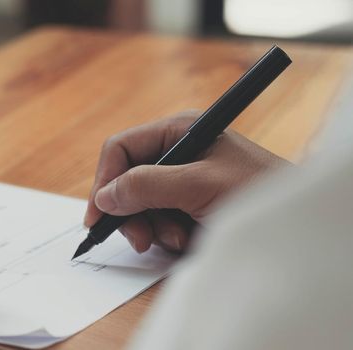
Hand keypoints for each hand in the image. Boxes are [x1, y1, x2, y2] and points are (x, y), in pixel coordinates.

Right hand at [84, 110, 288, 253]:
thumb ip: (148, 186)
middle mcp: (176, 151)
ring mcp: (181, 179)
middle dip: (130, 211)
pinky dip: (165, 233)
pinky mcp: (187, 202)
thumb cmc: (257, 192)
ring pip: (139, 203)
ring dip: (151, 226)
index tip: (98, 215)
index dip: (104, 180)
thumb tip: (106, 196)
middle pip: (126, 179)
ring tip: (176, 239)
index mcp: (178, 131)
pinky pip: (157, 218)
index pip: (121, 148)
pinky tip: (186, 239)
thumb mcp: (199, 186)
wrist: (296, 225)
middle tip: (140, 239)